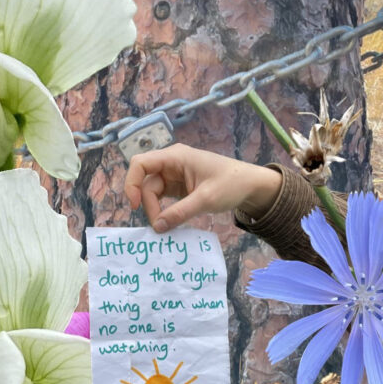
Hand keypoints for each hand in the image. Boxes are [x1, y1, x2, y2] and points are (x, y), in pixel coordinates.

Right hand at [124, 143, 280, 231]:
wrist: (251, 186)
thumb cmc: (231, 184)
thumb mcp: (206, 199)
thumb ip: (180, 213)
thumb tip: (157, 227)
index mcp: (175, 156)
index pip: (140, 163)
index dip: (131, 182)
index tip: (135, 205)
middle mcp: (171, 163)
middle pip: (145, 181)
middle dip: (147, 203)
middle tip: (158, 225)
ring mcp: (174, 174)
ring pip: (152, 191)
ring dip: (154, 208)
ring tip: (164, 226)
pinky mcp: (179, 186)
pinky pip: (162, 197)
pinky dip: (162, 210)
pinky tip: (167, 222)